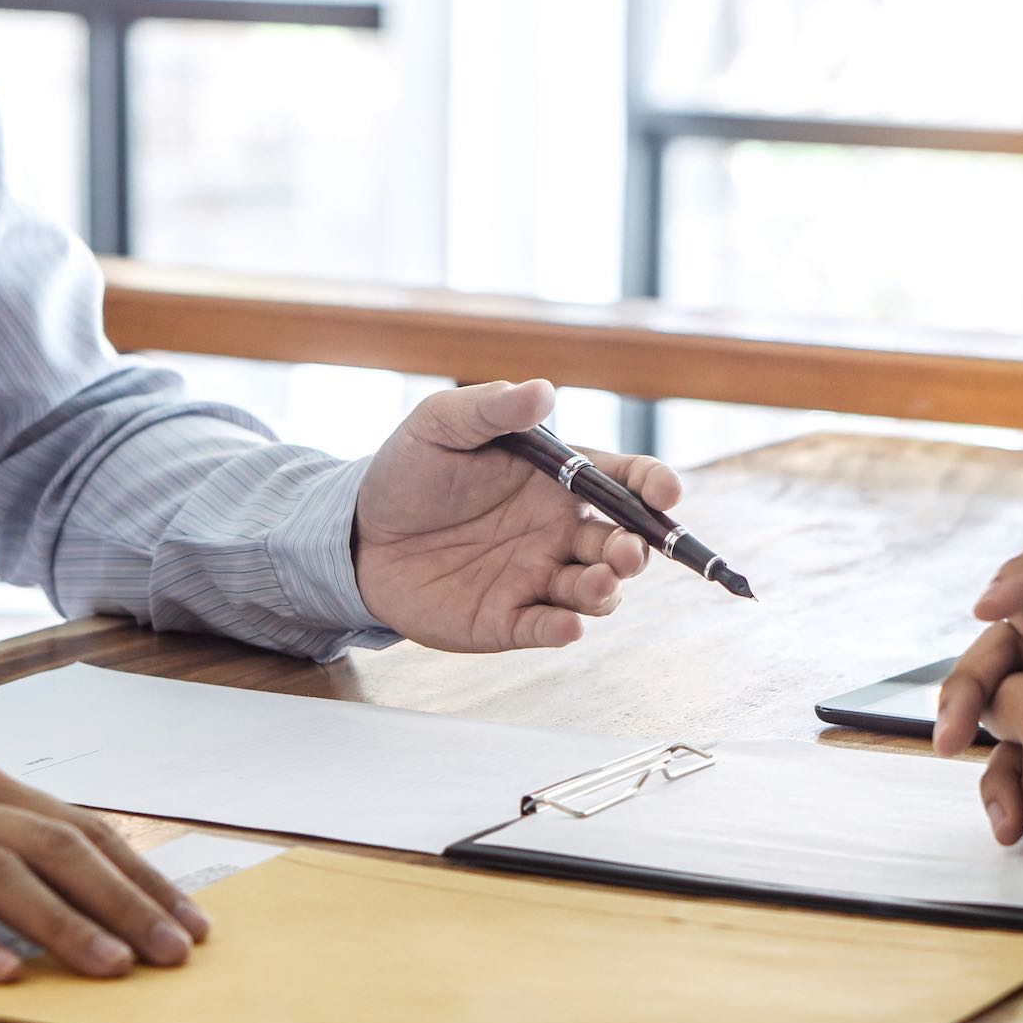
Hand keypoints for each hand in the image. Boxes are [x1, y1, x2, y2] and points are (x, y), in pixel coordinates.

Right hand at [0, 758, 210, 981]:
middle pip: (56, 849)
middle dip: (124, 901)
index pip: (83, 829)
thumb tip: (99, 897)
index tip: (190, 920)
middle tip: (173, 951)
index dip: (141, 875)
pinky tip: (3, 974)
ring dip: (63, 924)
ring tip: (112, 967)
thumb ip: (7, 845)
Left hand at [354, 380, 682, 650]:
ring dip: (605, 589)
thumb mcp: (440, 425)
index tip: (666, 491)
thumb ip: (491, 410)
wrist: (356, 535)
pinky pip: (546, 629)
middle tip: (625, 552)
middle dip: (635, 549)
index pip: (623, 481)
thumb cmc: (407, 473)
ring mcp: (536, 578)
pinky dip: (563, 630)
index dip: (653, 486)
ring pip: (594, 590)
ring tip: (596, 582)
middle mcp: (557, 532)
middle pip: (621, 543)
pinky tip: (566, 626)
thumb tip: (542, 392)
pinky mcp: (507, 620)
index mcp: (556, 481)